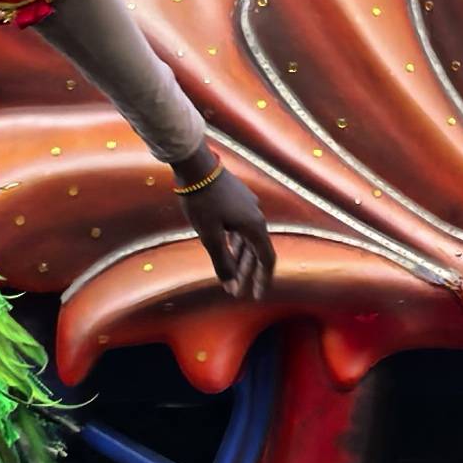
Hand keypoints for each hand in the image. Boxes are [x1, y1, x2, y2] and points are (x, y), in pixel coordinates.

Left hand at [183, 168, 272, 299]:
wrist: (196, 167)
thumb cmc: (202, 202)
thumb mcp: (210, 236)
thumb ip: (222, 263)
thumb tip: (232, 288)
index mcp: (254, 226)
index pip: (267, 259)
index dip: (263, 280)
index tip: (257, 296)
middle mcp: (257, 215)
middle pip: (257, 250)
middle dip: (248, 273)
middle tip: (239, 291)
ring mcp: (248, 205)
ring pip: (248, 238)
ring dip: (241, 258)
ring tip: (232, 274)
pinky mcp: (238, 198)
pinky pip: (242, 227)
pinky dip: (236, 242)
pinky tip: (228, 249)